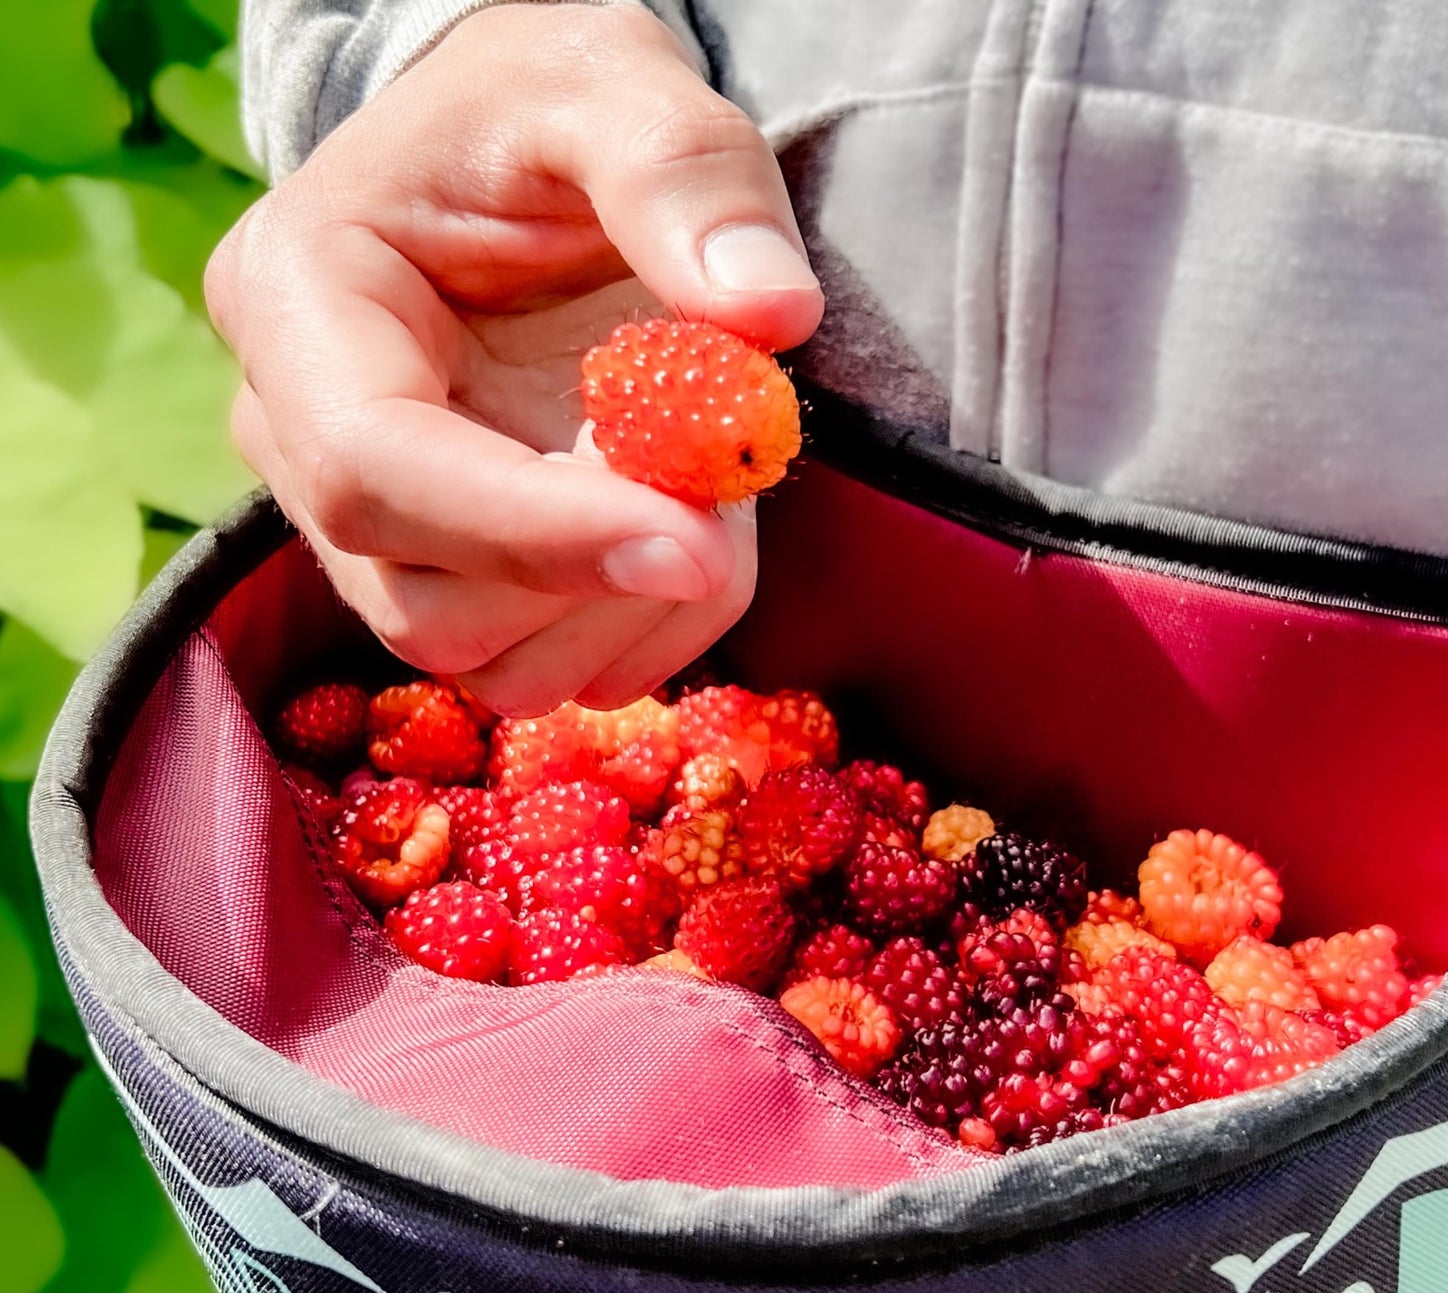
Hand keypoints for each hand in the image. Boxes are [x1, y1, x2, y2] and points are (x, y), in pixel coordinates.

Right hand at [205, 1, 821, 714]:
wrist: (527, 161)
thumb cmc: (546, 111)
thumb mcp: (613, 86)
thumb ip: (685, 176)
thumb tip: (769, 314)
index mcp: (300, 303)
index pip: (377, 472)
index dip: (539, 534)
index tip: (698, 539)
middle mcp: (304, 442)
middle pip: (429, 609)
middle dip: (602, 576)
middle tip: (717, 477)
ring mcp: (376, 534)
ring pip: (498, 667)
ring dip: (639, 610)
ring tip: (706, 486)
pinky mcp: (456, 586)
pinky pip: (556, 673)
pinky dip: (654, 628)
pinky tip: (694, 528)